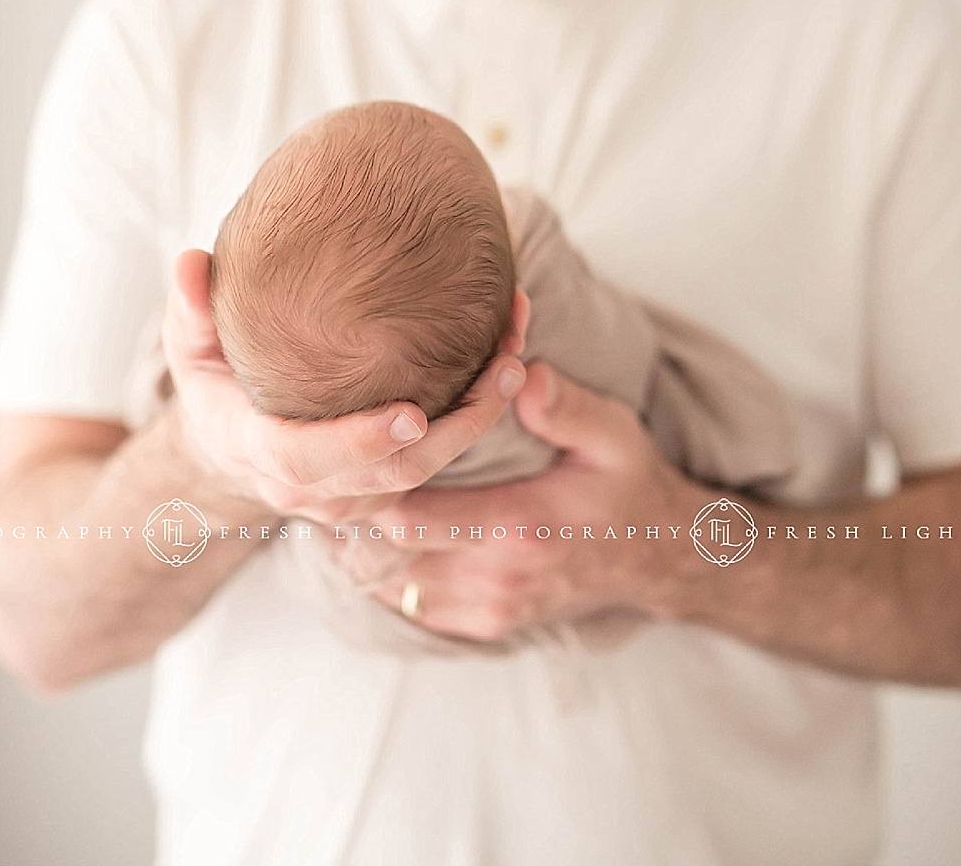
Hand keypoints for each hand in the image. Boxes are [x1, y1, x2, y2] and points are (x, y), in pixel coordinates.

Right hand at [163, 248, 525, 514]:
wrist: (231, 445)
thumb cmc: (214, 385)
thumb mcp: (188, 346)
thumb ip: (190, 309)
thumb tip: (191, 262)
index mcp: (260, 452)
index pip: (309, 459)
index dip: (361, 442)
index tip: (411, 414)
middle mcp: (314, 490)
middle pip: (395, 473)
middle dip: (457, 429)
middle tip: (503, 370)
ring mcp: (355, 498)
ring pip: (429, 472)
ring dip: (481, 419)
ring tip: (518, 355)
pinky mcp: (387, 492)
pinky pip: (440, 465)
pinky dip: (477, 419)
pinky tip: (509, 362)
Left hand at [370, 361, 701, 640]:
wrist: (661, 555)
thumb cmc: (626, 482)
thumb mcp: (612, 433)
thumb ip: (566, 406)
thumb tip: (523, 373)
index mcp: (521, 527)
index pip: (409, 520)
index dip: (370, 490)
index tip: (354, 453)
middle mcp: (499, 578)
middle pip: (386, 557)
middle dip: (355, 518)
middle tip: (336, 474)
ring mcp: (493, 609)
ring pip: (392, 587)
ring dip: (365, 548)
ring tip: (349, 501)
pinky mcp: (489, 624)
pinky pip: (416, 607)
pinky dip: (391, 576)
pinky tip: (380, 538)